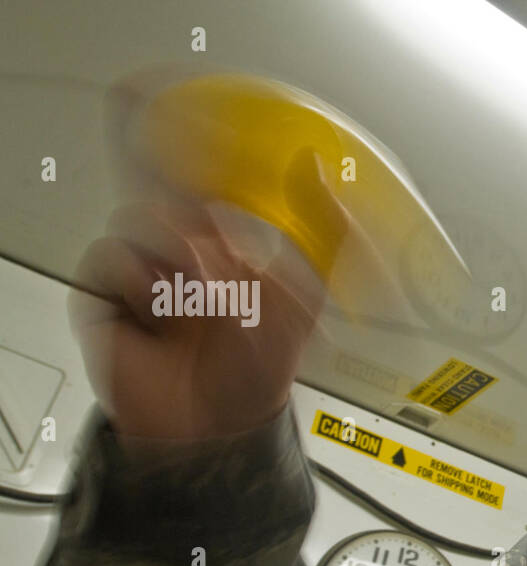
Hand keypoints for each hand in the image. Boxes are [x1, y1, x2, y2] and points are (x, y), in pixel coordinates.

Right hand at [68, 149, 347, 440]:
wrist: (223, 425)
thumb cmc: (263, 365)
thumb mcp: (311, 294)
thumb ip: (326, 230)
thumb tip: (314, 167)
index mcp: (227, 238)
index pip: (201, 170)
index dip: (180, 128)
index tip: (153, 88)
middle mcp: (184, 244)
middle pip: (174, 189)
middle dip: (209, 227)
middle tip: (229, 269)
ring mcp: (146, 266)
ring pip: (147, 219)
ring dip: (188, 260)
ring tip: (208, 306)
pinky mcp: (109, 292)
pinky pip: (115, 257)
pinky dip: (147, 284)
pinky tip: (167, 316)